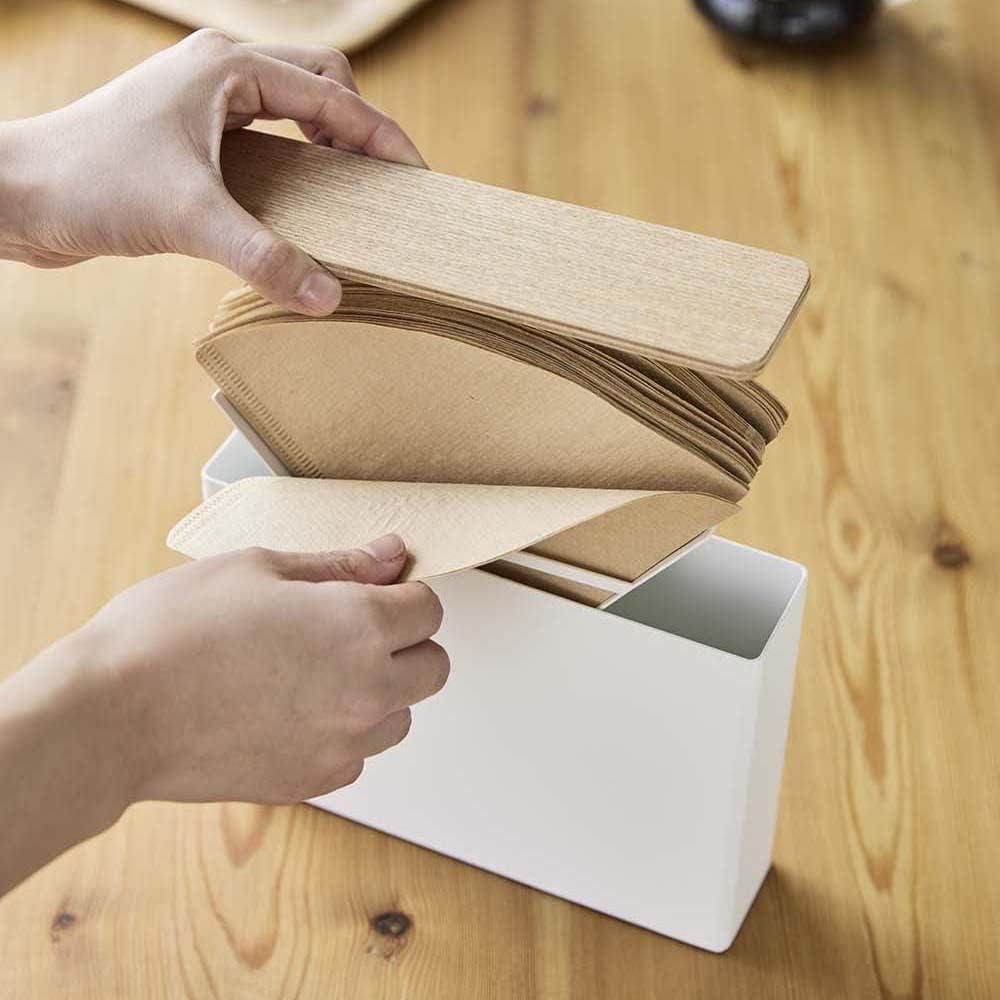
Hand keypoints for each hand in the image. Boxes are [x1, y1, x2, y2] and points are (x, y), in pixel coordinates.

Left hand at [0, 30, 424, 314]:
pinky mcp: (192, 142)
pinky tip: (299, 209)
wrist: (16, 196)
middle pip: (320, 84)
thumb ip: (265, 258)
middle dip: (358, 129)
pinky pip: (265, 143)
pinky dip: (295, 168)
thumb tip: (328, 296)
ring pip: (292, 111)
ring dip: (326, 146)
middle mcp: (219, 77)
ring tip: (350, 196)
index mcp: (227, 70)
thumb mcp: (190, 220)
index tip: (413, 175)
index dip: (380, 134)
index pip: (331, 91)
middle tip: (382, 184)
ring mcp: (204, 107)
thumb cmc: (88, 183)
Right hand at [80, 534, 447, 804]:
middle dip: (405, 643)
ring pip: (400, 716)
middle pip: (432, 668)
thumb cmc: (172, 631)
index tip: (373, 591)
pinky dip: (342, 733)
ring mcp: (343, 743)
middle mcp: (367, 689)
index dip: (402, 593)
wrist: (110, 716)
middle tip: (349, 629)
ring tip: (315, 671)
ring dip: (380, 692)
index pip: (429, 609)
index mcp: (359, 625)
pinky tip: (291, 710)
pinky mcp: (313, 781)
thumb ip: (339, 565)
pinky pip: (358, 755)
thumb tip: (390, 554)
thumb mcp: (258, 569)